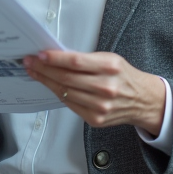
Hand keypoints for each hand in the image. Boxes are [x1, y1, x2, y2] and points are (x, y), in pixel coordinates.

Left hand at [25, 51, 165, 135]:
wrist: (142, 100)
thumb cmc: (124, 76)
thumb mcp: (110, 59)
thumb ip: (86, 59)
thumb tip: (56, 57)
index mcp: (110, 67)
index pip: (75, 61)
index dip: (54, 58)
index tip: (40, 55)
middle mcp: (106, 87)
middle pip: (66, 78)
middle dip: (44, 69)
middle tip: (30, 62)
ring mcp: (101, 106)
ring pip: (65, 92)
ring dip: (46, 82)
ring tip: (35, 73)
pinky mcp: (96, 119)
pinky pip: (70, 104)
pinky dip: (58, 94)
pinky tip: (51, 86)